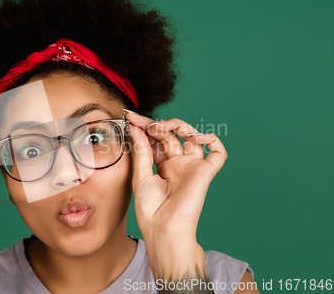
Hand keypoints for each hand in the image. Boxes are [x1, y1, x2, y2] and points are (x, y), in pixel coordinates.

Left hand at [124, 111, 227, 242]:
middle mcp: (178, 165)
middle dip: (155, 124)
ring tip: (159, 127)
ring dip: (178, 125)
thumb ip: (141, 150)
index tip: (130, 117)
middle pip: (171, 135)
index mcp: (162, 167)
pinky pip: (217, 152)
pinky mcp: (206, 172)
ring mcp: (192, 167)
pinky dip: (211, 139)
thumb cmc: (150, 209)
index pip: (156, 140)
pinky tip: (195, 136)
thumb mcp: (140, 175)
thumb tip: (135, 127)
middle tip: (141, 122)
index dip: (144, 127)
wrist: (163, 229)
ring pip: (192, 137)